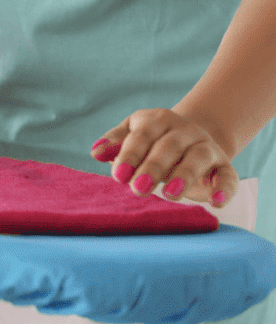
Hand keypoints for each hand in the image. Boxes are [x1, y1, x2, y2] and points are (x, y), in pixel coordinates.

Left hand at [90, 108, 237, 207]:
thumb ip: (114, 143)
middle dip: (153, 168)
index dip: (130, 155)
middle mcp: (185, 131)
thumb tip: (95, 152)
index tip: (119, 176)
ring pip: (198, 157)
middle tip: (138, 189)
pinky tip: (215, 202)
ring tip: (170, 195)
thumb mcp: (131, 136)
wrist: (191, 139)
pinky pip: (228, 175)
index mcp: (158, 120)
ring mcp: (206, 147)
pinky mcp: (224, 166)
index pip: (142, 135)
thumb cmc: (150, 142)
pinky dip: (224, 188)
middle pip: (169, 146)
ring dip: (184, 175)